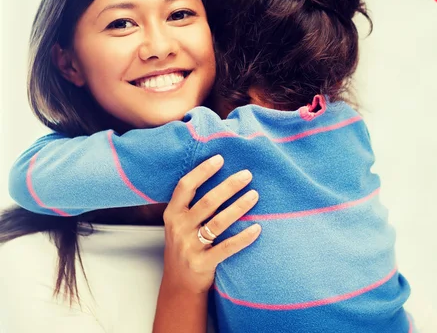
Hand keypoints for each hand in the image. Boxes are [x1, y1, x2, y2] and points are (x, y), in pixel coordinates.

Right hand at [161, 154, 260, 294]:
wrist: (180, 283)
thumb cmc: (186, 243)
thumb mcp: (180, 222)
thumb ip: (193, 203)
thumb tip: (221, 172)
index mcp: (172, 214)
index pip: (185, 187)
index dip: (202, 171)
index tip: (220, 158)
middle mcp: (179, 228)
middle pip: (207, 202)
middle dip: (229, 186)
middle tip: (247, 174)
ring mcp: (189, 247)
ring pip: (218, 223)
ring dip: (239, 207)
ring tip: (255, 195)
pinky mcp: (202, 264)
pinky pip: (226, 248)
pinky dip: (243, 237)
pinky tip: (257, 228)